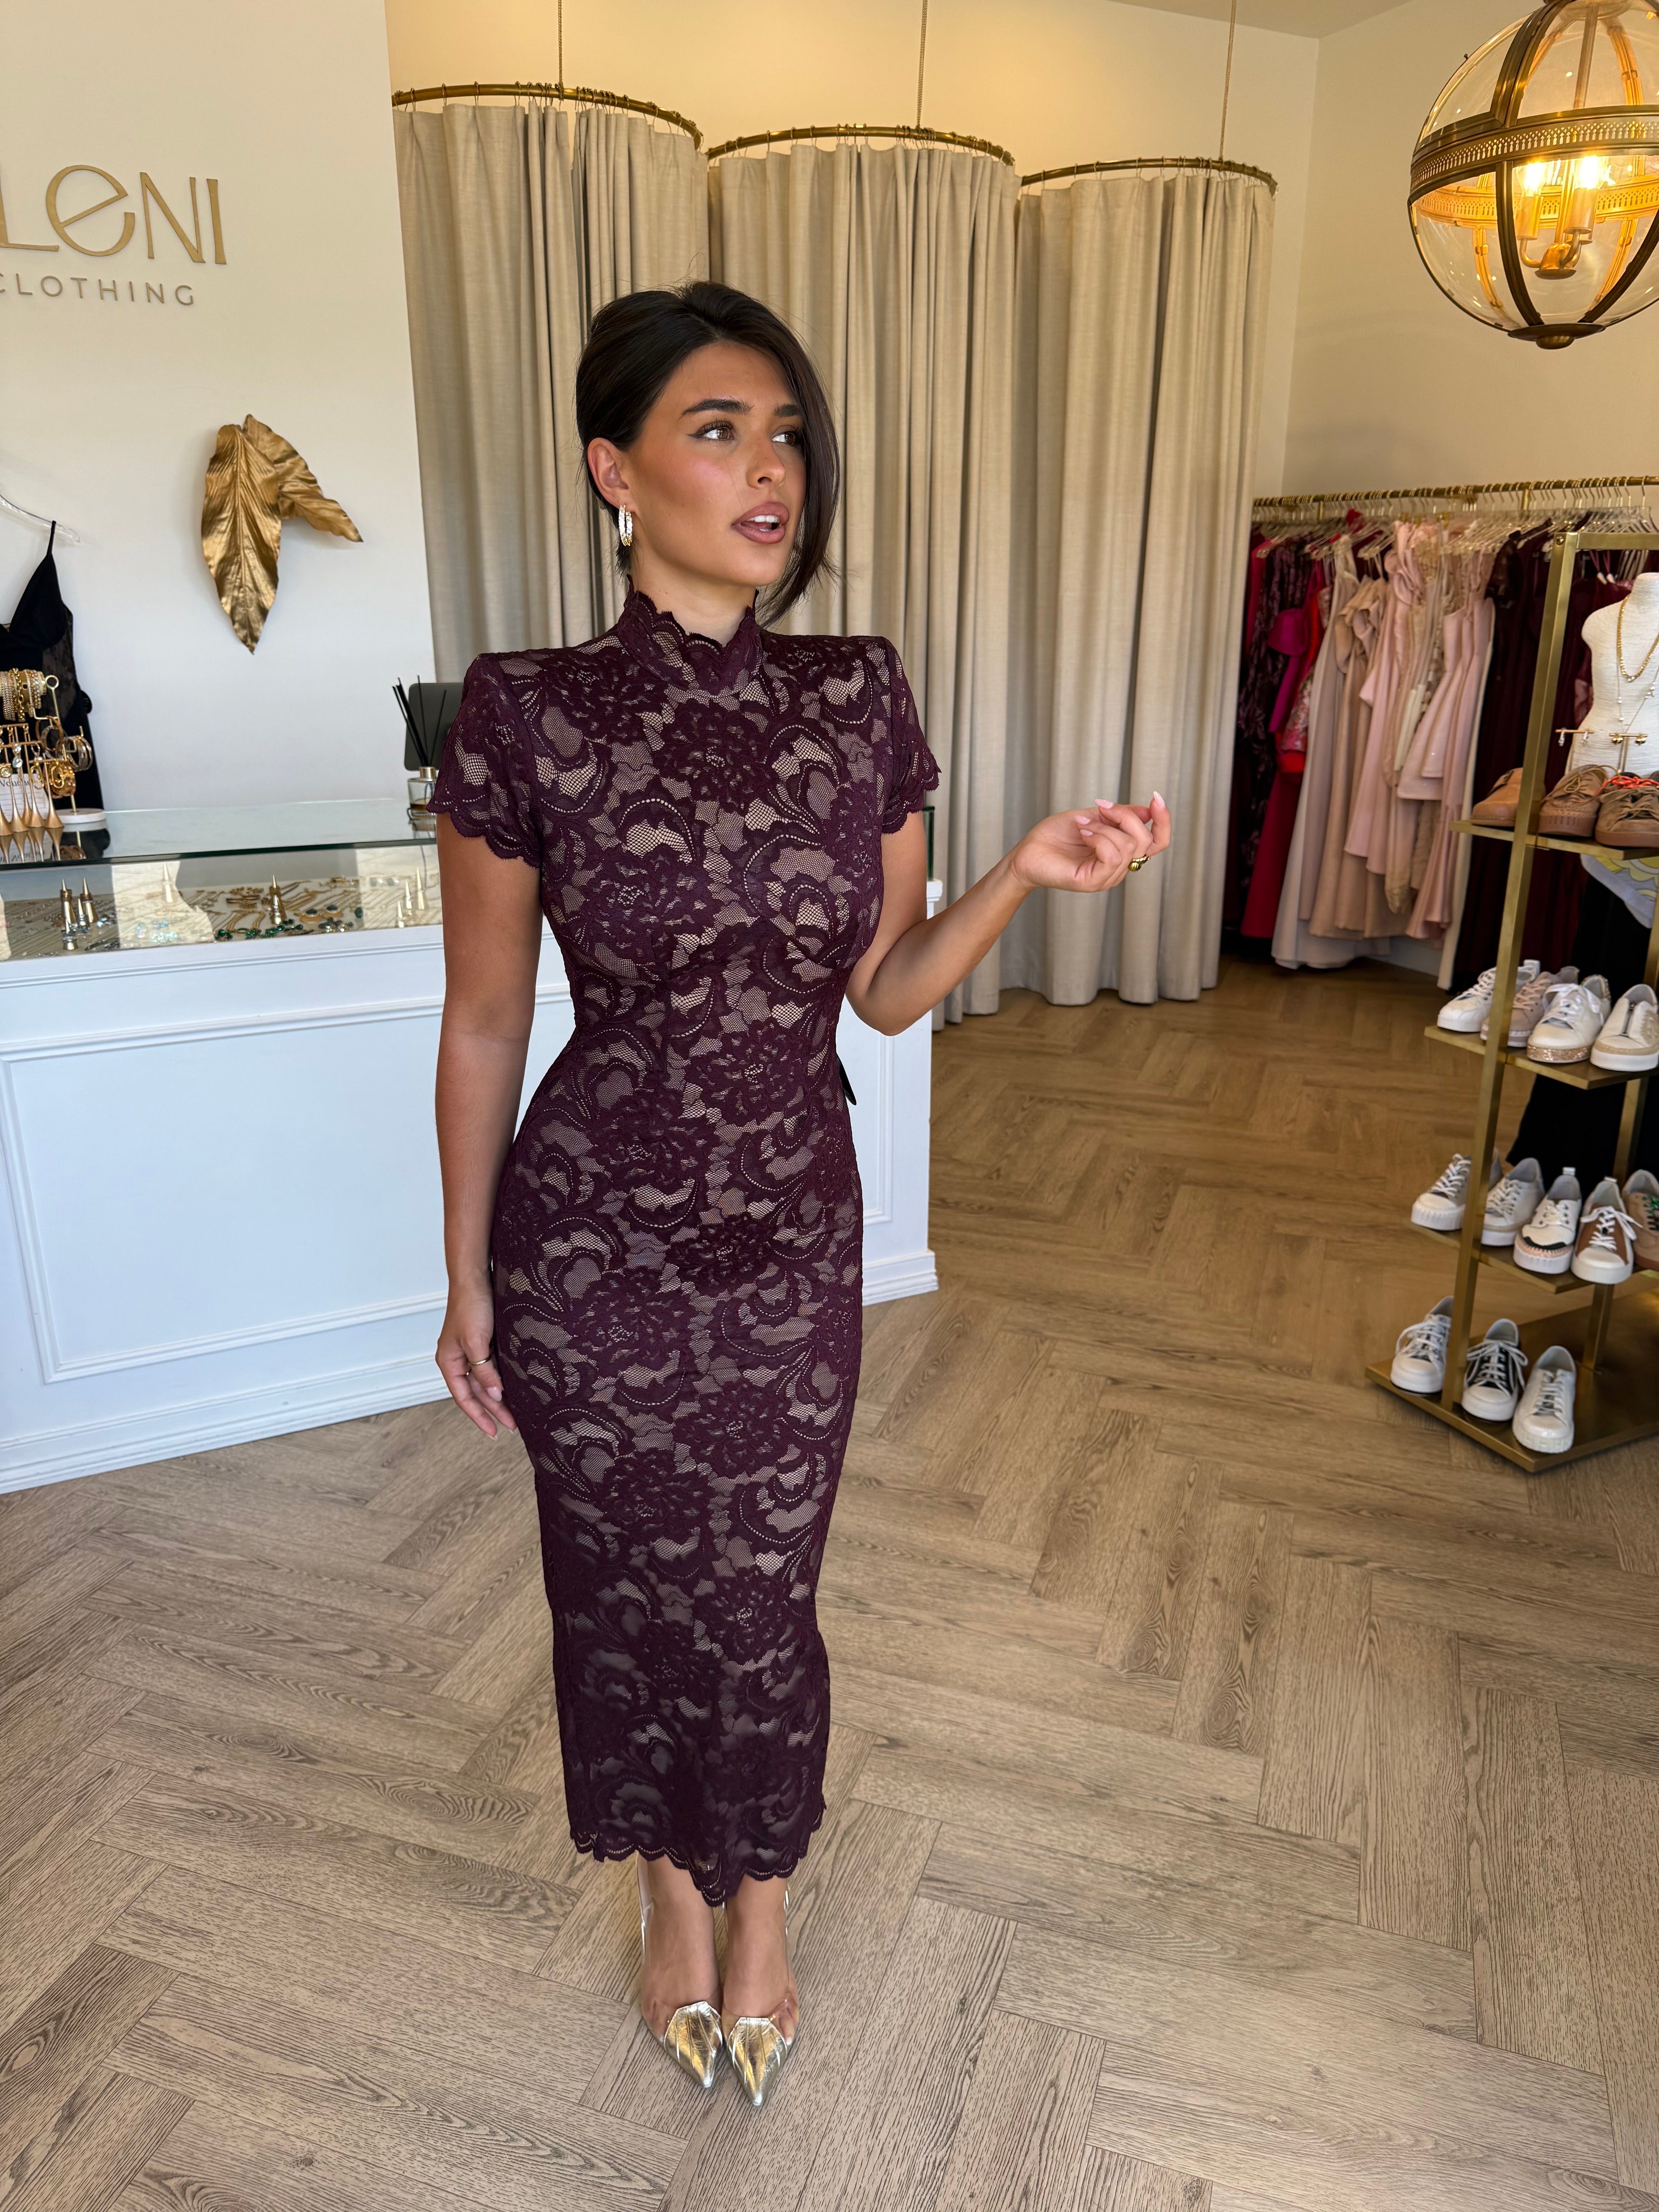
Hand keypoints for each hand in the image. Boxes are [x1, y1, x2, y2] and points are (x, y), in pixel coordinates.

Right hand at [435, 1277, 517, 1438]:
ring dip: (500, 1396)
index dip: (479, 1416)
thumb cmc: (471, 1306)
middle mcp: (458, 1360)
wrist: (476, 1277)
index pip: (464, 1397)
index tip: (494, 1432)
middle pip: (477, 1392)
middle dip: (494, 1409)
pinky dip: (502, 1379)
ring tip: (517, 1413)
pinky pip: (493, 1367)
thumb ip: (484, 1370)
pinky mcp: (484, 1342)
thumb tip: (494, 1395)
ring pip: (486, 1381)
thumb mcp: (476, 1341)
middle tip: (514, 1425)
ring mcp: (471, 1351)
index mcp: (449, 1362)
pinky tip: (515, 1387)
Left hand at [1009, 793, 1171, 893]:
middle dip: (1124, 816)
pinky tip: (1083, 835)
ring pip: (1128, 846)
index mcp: (1122, 853)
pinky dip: (1098, 838)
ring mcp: (1107, 877)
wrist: (1027, 852)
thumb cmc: (1055, 836)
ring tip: (1083, 826)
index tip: (1156, 798)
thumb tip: (1147, 810)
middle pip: (1144, 840)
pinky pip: (1111, 856)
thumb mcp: (1093, 817)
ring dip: (1104, 827)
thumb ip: (1119, 815)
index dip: (1163, 821)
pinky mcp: (1093, 882)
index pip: (1157, 842)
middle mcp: (1119, 868)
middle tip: (1099, 807)